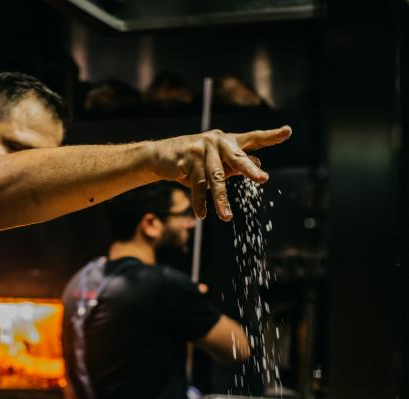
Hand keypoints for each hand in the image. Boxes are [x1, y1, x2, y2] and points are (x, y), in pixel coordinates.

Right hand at [153, 126, 291, 220]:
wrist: (160, 156)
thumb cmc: (192, 162)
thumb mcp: (214, 164)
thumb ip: (234, 166)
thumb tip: (257, 165)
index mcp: (228, 141)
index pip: (253, 138)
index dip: (271, 136)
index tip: (288, 131)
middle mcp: (218, 141)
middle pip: (237, 158)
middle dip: (249, 170)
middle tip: (262, 179)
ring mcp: (202, 148)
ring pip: (215, 179)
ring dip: (220, 200)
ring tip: (226, 217)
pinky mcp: (188, 158)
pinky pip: (197, 185)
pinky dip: (200, 202)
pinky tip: (202, 215)